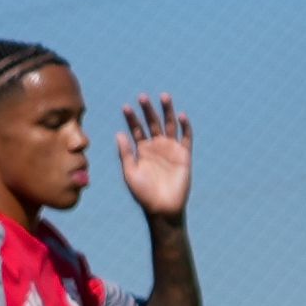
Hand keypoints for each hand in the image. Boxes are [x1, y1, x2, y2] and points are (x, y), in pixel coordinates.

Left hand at [117, 95, 191, 216]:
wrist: (162, 207)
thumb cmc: (143, 193)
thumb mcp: (130, 172)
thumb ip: (125, 153)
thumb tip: (119, 133)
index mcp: (141, 150)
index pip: (136, 129)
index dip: (131, 118)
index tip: (125, 107)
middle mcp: (156, 146)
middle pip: (152, 123)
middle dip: (148, 110)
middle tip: (142, 97)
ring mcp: (171, 149)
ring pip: (169, 125)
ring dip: (167, 111)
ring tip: (164, 97)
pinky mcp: (184, 155)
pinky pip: (186, 137)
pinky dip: (185, 126)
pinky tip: (181, 116)